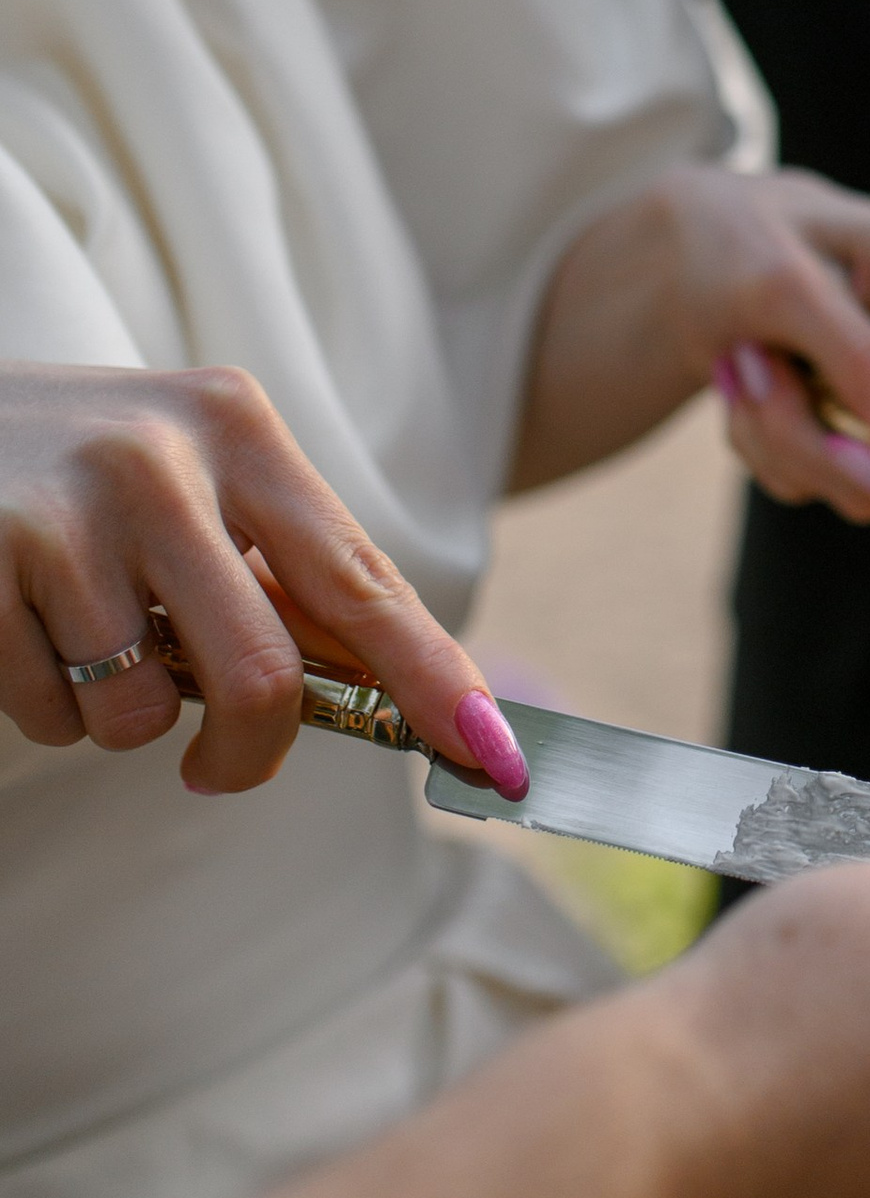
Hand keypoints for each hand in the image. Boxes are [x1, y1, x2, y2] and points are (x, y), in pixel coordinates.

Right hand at [0, 362, 512, 793]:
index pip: (360, 579)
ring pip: (143, 711)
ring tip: (79, 638)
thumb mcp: (185, 471)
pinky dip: (42, 705)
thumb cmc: (74, 465)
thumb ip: (269, 564)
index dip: (433, 678)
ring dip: (118, 718)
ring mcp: (70, 510)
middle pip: (263, 675)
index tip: (494, 754)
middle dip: (249, 754)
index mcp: (238, 427)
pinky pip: (50, 711)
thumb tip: (370, 688)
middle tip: (219, 770)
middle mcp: (162, 457)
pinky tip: (18, 626)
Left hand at [516, 165, 869, 574]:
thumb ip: (866, 361)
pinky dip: (775, 450)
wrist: (683, 257)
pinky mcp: (867, 429)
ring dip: (795, 444)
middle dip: (852, 454)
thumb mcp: (784, 288)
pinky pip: (830, 485)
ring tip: (748, 367)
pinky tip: (753, 387)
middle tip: (781, 397)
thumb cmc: (736, 243)